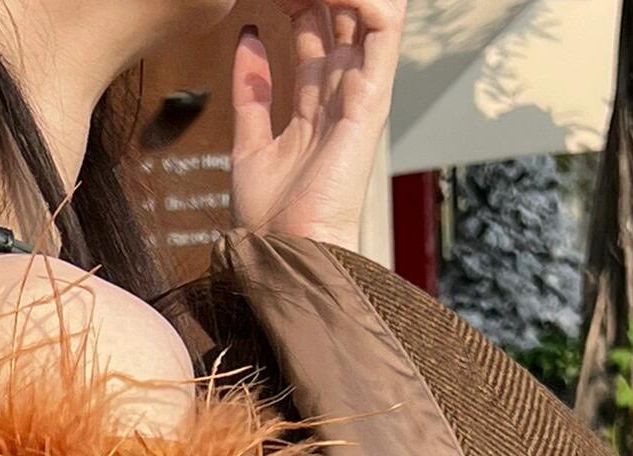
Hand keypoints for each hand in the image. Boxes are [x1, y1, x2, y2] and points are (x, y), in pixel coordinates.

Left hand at [229, 2, 405, 250]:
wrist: (286, 253)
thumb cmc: (270, 219)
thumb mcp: (249, 144)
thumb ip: (250, 93)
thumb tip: (250, 37)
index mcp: (315, 100)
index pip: (316, 27)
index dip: (296, 1)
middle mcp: (342, 91)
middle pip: (341, 13)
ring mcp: (360, 91)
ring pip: (368, 11)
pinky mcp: (372, 98)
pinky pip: (384, 28)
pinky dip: (367, 0)